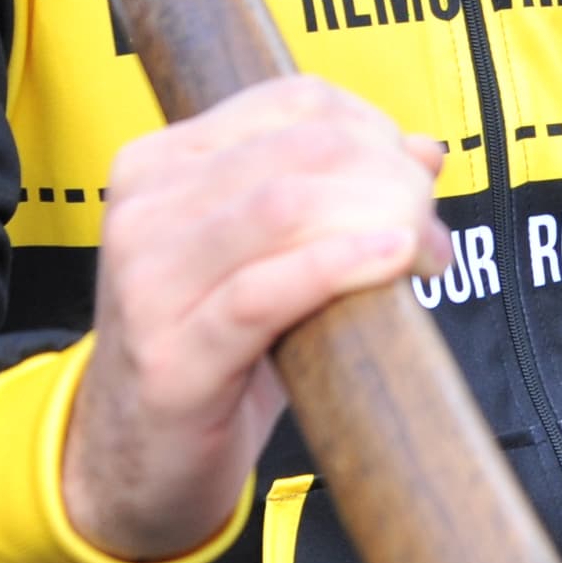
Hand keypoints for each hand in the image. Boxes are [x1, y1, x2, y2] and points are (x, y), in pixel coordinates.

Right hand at [61, 75, 450, 561]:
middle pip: (300, 150)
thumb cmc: (210, 347)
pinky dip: (339, 267)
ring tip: (422, 253)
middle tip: (430, 225)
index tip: (415, 175)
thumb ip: (334, 193)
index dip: (374, 129)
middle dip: (387, 177)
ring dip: (378, 220)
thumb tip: (426, 151)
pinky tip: (390, 262)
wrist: (131, 460)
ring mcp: (147, 281)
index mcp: (160, 163)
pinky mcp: (170, 354)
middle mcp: (143, 207)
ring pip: (282, 208)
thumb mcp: (266, 255)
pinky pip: (264, 292)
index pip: (293, 103)